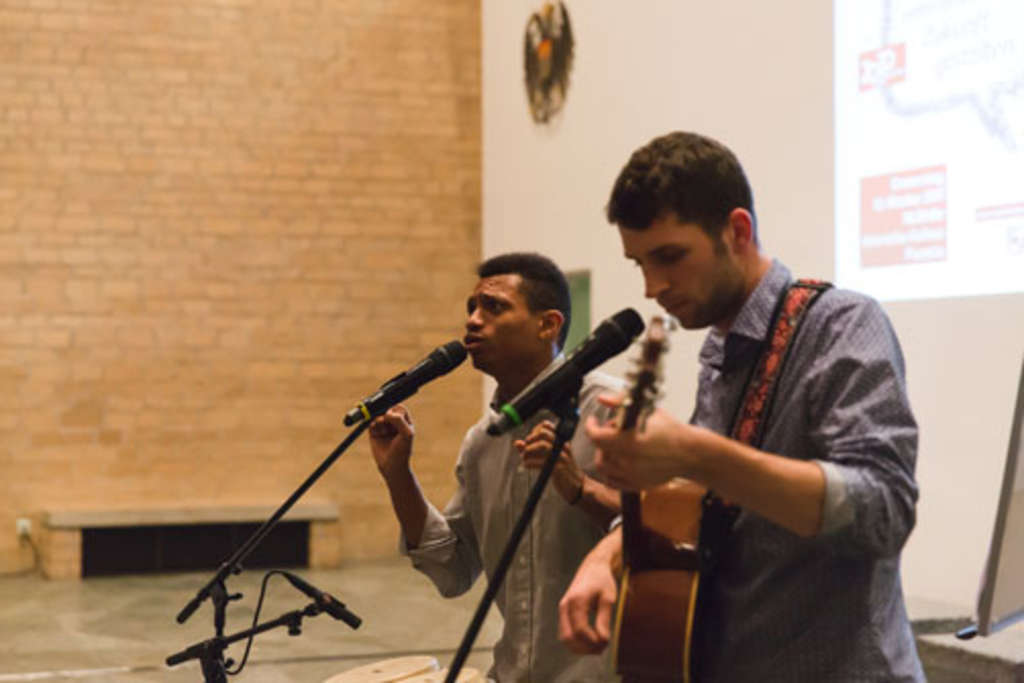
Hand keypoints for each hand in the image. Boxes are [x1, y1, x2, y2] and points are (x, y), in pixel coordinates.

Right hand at [367, 405, 414, 477]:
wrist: (391, 466)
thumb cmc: (402, 451)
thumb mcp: (406, 434)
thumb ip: (399, 421)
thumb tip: (387, 413)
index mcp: (404, 421)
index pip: (398, 408)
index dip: (393, 410)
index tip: (390, 417)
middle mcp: (394, 422)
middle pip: (386, 409)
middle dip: (384, 414)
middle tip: (382, 420)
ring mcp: (383, 426)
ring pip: (377, 415)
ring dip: (378, 420)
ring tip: (381, 430)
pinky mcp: (374, 431)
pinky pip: (370, 422)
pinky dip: (372, 425)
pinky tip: (375, 431)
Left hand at [515, 420, 584, 503]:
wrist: (578, 487)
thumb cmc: (562, 471)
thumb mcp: (548, 457)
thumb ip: (533, 449)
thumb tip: (517, 442)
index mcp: (561, 441)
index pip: (546, 426)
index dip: (534, 431)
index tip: (529, 441)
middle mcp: (562, 446)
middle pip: (544, 434)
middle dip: (530, 439)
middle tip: (525, 448)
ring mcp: (561, 457)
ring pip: (542, 445)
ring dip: (528, 451)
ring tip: (524, 458)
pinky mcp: (559, 469)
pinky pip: (541, 462)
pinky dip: (530, 463)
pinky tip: (527, 465)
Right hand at [558, 530, 620, 653]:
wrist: (593, 567)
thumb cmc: (602, 580)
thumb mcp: (608, 598)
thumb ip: (604, 619)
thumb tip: (603, 640)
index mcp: (576, 600)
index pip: (580, 630)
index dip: (592, 641)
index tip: (606, 643)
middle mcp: (565, 606)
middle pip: (568, 637)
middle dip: (585, 648)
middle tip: (602, 649)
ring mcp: (562, 610)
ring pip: (565, 638)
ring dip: (580, 647)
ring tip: (597, 647)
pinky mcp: (564, 613)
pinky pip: (566, 633)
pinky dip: (576, 642)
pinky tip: (590, 642)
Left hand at [586, 396, 703, 490]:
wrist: (691, 453)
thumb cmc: (672, 431)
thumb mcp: (647, 411)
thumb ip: (622, 403)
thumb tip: (602, 399)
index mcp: (628, 442)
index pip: (596, 436)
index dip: (591, 426)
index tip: (593, 420)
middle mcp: (627, 461)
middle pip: (599, 451)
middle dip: (601, 439)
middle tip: (612, 431)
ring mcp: (631, 476)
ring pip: (604, 468)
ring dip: (604, 455)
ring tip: (616, 446)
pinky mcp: (637, 485)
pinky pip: (613, 482)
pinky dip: (610, 472)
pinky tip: (618, 461)